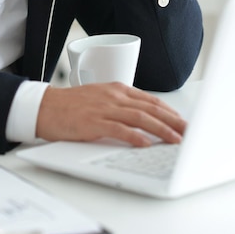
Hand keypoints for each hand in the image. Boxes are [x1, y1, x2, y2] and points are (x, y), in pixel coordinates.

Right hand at [36, 83, 185, 146]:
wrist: (45, 106)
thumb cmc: (71, 106)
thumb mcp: (100, 98)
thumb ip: (120, 106)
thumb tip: (142, 121)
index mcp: (116, 90)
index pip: (150, 100)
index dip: (169, 112)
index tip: (183, 122)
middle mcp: (113, 96)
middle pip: (150, 108)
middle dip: (173, 121)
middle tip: (189, 132)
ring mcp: (104, 108)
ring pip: (140, 118)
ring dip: (161, 129)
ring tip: (176, 140)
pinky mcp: (93, 122)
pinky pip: (119, 129)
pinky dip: (135, 136)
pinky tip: (146, 144)